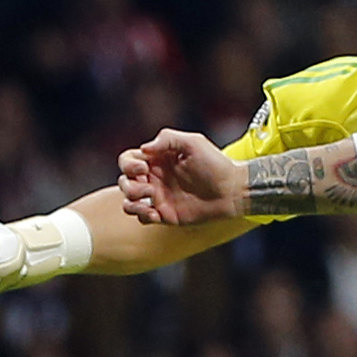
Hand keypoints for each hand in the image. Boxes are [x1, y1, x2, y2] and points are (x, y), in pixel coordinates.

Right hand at [120, 130, 246, 224]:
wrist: (232, 190)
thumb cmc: (215, 163)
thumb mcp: (193, 143)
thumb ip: (167, 139)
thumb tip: (144, 149)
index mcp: (157, 160)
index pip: (127, 161)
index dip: (128, 165)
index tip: (143, 168)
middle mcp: (154, 179)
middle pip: (124, 182)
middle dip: (130, 186)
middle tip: (149, 188)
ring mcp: (159, 198)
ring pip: (128, 202)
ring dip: (132, 202)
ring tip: (151, 202)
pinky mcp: (165, 215)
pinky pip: (142, 218)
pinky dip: (142, 216)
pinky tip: (156, 214)